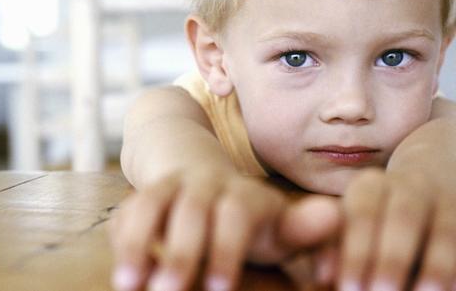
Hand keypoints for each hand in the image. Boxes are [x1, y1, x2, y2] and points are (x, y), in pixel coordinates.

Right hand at [109, 168, 339, 290]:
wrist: (201, 178)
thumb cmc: (247, 217)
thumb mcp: (275, 224)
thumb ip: (302, 226)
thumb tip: (336, 216)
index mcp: (240, 194)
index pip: (234, 214)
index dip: (225, 250)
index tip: (219, 290)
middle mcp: (203, 185)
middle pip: (190, 210)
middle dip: (178, 253)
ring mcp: (170, 186)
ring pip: (150, 203)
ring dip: (137, 243)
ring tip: (128, 285)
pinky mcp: (143, 193)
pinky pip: (127, 208)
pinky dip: (120, 238)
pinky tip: (122, 272)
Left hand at [338, 167, 455, 290]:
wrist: (427, 187)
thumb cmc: (373, 220)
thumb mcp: (349, 225)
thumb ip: (333, 247)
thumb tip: (323, 274)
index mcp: (371, 186)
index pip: (362, 215)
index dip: (357, 253)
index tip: (349, 288)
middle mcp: (411, 187)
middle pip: (403, 218)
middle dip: (392, 260)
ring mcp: (446, 201)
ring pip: (445, 231)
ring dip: (435, 267)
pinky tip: (452, 289)